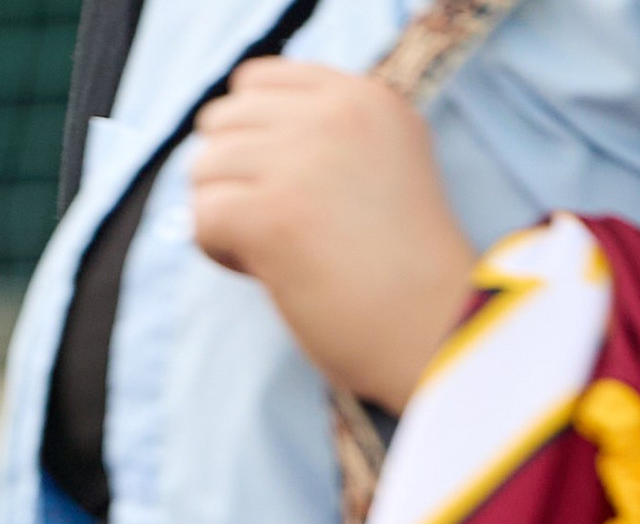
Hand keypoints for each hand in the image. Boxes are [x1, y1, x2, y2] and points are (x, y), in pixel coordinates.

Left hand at [189, 62, 477, 410]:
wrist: (435, 327)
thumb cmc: (405, 271)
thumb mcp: (384, 168)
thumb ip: (326, 141)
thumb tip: (237, 147)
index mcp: (364, 96)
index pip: (258, 80)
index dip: (247, 135)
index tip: (277, 183)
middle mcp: (334, 114)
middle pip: (224, 121)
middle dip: (230, 176)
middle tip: (270, 225)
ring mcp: (303, 159)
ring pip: (205, 167)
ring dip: (221, 213)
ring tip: (265, 252)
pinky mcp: (274, 215)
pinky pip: (203, 215)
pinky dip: (217, 250)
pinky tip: (259, 272)